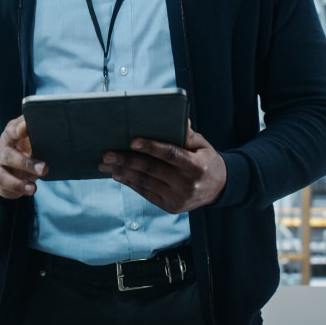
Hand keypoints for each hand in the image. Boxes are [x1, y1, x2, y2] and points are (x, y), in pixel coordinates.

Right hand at [0, 115, 47, 198]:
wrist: (7, 170)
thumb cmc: (25, 150)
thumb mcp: (31, 141)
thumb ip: (41, 134)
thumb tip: (60, 126)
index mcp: (12, 134)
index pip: (13, 129)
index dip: (19, 128)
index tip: (27, 126)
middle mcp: (4, 147)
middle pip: (10, 151)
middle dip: (25, 161)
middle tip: (44, 168)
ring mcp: (0, 163)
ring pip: (8, 165)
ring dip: (24, 173)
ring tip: (39, 180)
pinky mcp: (0, 178)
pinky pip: (5, 181)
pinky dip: (19, 186)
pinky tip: (31, 189)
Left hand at [99, 123, 226, 213]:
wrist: (219, 189)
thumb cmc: (206, 160)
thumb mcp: (203, 145)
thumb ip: (188, 134)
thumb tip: (176, 118)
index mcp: (196, 166)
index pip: (170, 154)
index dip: (150, 147)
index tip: (132, 141)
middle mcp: (186, 184)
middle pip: (151, 170)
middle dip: (126, 160)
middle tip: (107, 154)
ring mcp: (177, 198)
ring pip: (145, 183)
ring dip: (123, 173)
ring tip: (106, 165)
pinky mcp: (170, 207)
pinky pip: (146, 193)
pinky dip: (130, 183)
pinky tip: (118, 175)